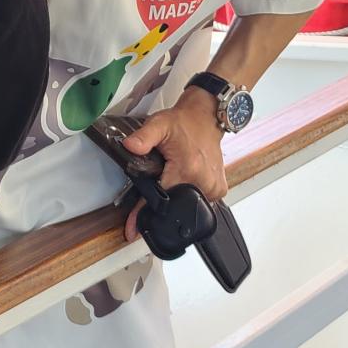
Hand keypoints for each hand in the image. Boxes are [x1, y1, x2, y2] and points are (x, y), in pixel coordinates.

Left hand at [120, 94, 226, 242]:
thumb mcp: (159, 124)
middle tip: (159, 177)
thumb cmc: (184, 122)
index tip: (133, 230)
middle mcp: (202, 181)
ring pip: (186, 205)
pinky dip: (188, 193)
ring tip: (173, 174)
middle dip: (160, 201)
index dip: (142, 214)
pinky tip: (186, 178)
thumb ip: (143, 137)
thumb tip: (129, 146)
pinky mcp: (218, 190)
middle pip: (172, 204)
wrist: (206, 117)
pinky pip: (199, 201)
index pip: (160, 199)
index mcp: (187, 169)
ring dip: (175, 196)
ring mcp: (212, 188)